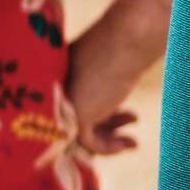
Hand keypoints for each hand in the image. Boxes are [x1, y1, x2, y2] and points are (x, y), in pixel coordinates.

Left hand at [63, 37, 144, 156]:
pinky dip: (108, 147)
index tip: (124, 114)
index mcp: (59, 75)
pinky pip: (88, 141)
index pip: (72, 103)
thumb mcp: (105, 67)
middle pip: (77, 119)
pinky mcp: (78, 115)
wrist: (127, 42)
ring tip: (132, 142)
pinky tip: (132, 143)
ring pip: (81, 132)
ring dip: (108, 139)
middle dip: (106, 126)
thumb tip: (112, 101)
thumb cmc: (122, 46)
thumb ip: (97, 82)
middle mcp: (57, 91)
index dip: (98, 113)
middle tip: (131, 120)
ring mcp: (65, 103)